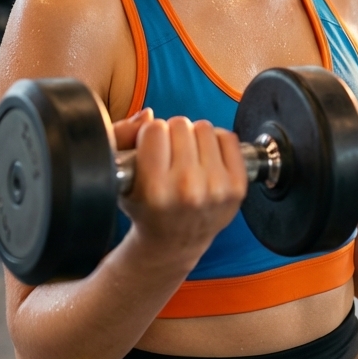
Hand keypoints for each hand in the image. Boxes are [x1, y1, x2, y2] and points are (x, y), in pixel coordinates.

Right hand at [117, 113, 247, 268]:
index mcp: (155, 189)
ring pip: (204, 127)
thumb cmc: (146, 209)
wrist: (173, 243)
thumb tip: (148, 115)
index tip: (151, 149)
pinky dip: (217, 142)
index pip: (154, 129)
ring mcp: (215, 189)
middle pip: (180, 124)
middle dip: (172, 135)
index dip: (150, 136)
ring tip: (188, 157)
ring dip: (194, 137)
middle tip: (170, 155)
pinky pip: (228, 138)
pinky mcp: (236, 188)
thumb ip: (122, 139)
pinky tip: (206, 158)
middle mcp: (187, 189)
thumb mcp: (120, 180)